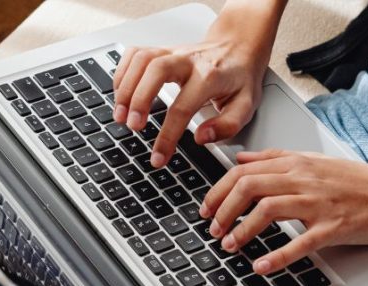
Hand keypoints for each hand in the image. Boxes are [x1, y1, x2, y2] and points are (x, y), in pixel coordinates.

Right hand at [111, 0, 284, 167]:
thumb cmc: (240, 77)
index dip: (167, 136)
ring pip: (141, 58)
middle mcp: (188, 60)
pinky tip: (120, 93)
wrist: (239, 46)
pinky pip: (135, 53)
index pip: (183, 107)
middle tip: (132, 126)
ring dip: (125, 86)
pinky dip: (122, 72)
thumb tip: (201, 138)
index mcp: (210, 76)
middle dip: (138, 99)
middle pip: (155, 70)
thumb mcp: (246, 105)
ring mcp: (172, 51)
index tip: (158, 157)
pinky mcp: (161, 49)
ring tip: (120, 114)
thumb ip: (227, 125)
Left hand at [199, 150, 367, 274]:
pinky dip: (276, 256)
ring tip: (229, 245)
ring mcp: (320, 202)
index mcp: (298, 162)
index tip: (207, 207)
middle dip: (222, 209)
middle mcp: (305, 178)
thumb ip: (276, 159)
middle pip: (248, 186)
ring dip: (241, 229)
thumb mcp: (315, 161)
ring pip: (267, 209)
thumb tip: (241, 159)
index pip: (244, 170)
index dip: (218, 189)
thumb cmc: (361, 183)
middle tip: (212, 228)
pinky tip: (260, 266)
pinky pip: (299, 242)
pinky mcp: (334, 227)